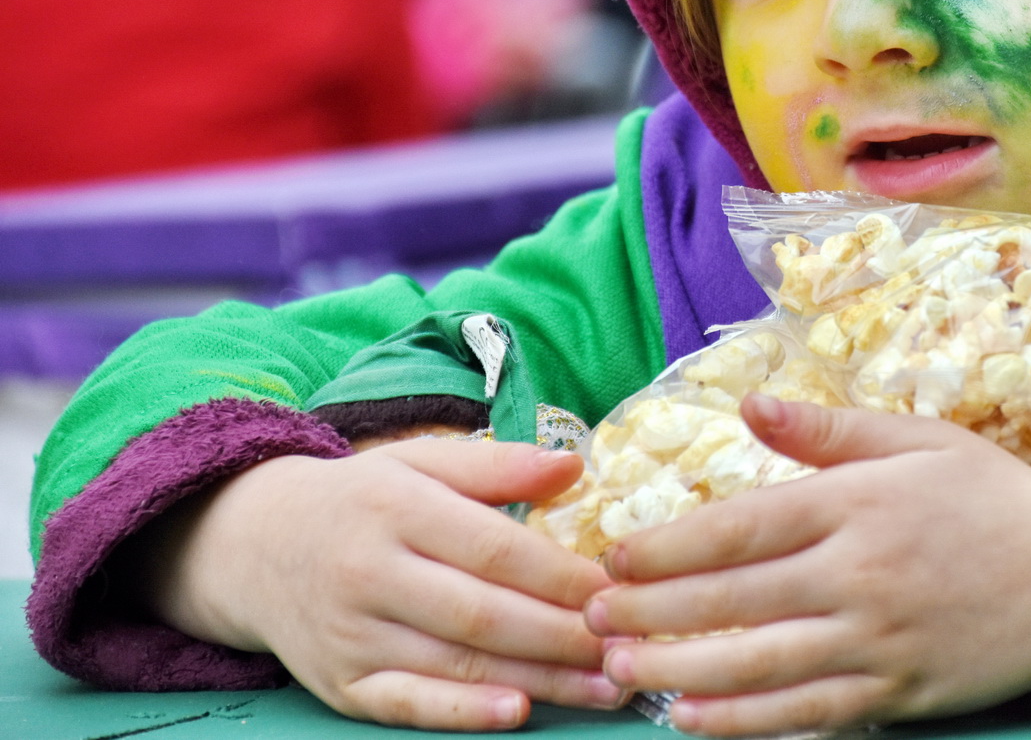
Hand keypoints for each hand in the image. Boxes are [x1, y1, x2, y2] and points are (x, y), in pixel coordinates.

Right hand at [142, 440, 626, 730]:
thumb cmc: (360, 501)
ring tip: (607, 686)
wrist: (251, 546)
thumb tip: (574, 468)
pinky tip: (519, 712)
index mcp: (397, 509)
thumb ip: (499, 466)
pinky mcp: (339, 684)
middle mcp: (370, 574)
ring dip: (541, 680)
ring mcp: (352, 635)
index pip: (497, 550)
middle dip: (566, 636)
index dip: (565, 576)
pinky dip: (464, 714)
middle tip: (630, 647)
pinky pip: (409, 704)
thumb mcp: (420, 463)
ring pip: (458, 665)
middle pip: (485, 614)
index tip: (622, 589)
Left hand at [584, 396, 1030, 735]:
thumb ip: (828, 431)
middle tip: (588, 619)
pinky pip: (809, 713)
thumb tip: (751, 405)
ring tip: (618, 671)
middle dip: (652, 610)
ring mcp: (880, 641)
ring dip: (680, 668)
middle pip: (735, 598)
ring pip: (760, 663)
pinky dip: (746, 723)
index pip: (742, 526)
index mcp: (860, 503)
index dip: (668, 545)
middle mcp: (861, 574)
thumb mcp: (917, 441)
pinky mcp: (899, 693)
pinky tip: (692, 721)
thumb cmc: (995, 496)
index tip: (613, 555)